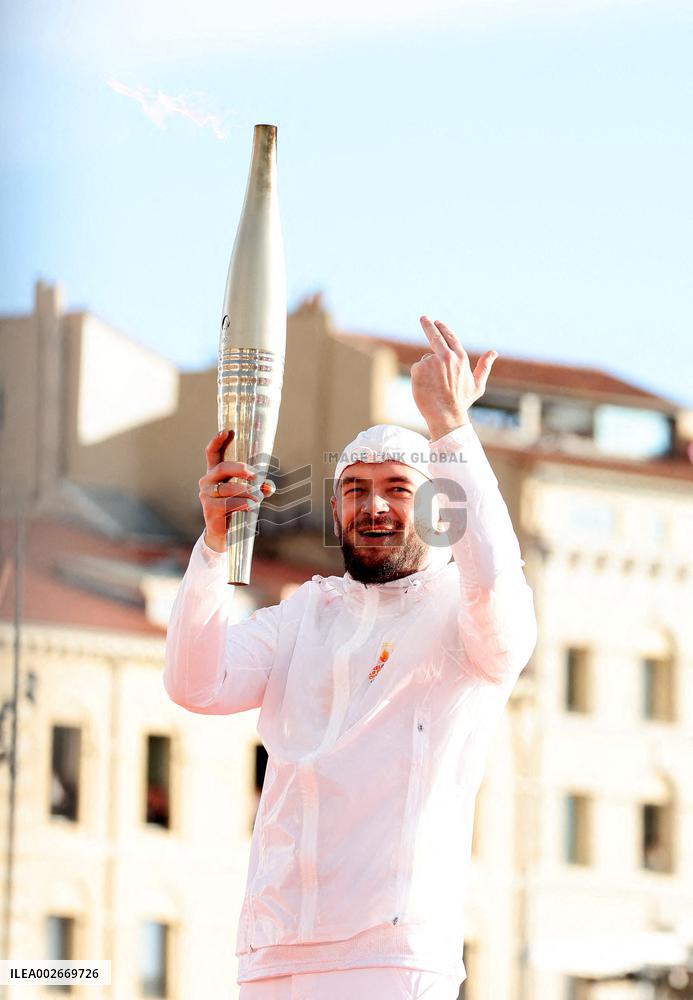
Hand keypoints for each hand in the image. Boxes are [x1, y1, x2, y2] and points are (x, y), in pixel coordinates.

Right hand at [199, 430, 275, 552]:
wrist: (223, 535)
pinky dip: (243, 504)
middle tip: (256, 476)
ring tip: (258, 497)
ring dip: (247, 492)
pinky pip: (229, 503)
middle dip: (241, 469)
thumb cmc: (236, 509)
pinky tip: (251, 507)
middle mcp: (207, 481)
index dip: (218, 441)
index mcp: (215, 473)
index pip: (213, 453)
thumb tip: (270, 485)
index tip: (227, 430)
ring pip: (229, 488)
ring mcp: (206, 495)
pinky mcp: (209, 509)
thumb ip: (260, 486)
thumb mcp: (249, 494)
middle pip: (223, 467)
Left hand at [411, 316, 497, 440]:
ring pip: (426, 360)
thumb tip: (493, 352)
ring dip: (428, 370)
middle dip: (428, 325)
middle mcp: (446, 356)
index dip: (443, 328)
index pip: (450, 337)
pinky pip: (417, 368)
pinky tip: (426, 387)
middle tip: (423, 318)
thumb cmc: (462, 402)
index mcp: (460, 358)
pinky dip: (419, 376)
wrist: (446, 415)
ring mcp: (431, 362)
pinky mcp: (419, 368)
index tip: (437, 322)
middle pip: (434, 335)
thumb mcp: (477, 385)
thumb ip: (484, 367)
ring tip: (434, 386)